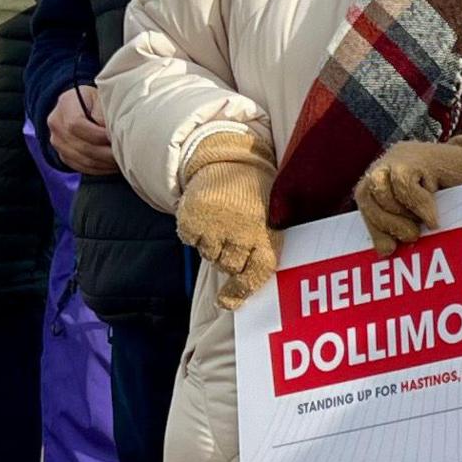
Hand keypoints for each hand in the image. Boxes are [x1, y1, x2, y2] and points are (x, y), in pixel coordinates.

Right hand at [46, 85, 115, 175]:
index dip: (97, 134)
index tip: (115, 138)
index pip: (76, 125)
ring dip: (105, 163)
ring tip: (121, 161)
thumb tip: (113, 133)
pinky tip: (112, 165)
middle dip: (105, 152)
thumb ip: (105, 114)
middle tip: (124, 153)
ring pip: (83, 160)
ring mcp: (57, 142)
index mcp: (66, 104)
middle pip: (81, 146)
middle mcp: (56, 124)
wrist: (82, 106)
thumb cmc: (97, 101)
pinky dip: (99, 169)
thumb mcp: (102, 98)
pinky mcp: (63, 155)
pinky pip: (82, 167)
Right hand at [173, 136, 277, 308]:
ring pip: (209, 256)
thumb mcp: (270, 219)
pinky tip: (207, 216)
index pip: (258, 272)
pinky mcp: (192, 218)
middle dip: (230, 259)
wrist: (229, 159)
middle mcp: (242, 230)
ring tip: (222, 221)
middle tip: (233, 236)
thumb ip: (260, 254)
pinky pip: (190, 241)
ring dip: (213, 245)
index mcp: (267, 231)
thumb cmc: (255, 197)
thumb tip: (229, 302)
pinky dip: (195, 233)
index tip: (227, 301)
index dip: (243, 290)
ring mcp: (216, 225)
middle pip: (230, 267)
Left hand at [352, 121, 461, 253]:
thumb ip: (403, 223)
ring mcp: (401, 156)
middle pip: (366, 194)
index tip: (387, 250)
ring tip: (422, 227)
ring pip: (381, 189)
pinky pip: (404, 183)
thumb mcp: (422, 212)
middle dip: (384, 222)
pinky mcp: (418, 156)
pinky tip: (433, 219)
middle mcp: (387, 162)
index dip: (374, 227)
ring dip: (399, 215)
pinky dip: (418, 206)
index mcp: (384, 175)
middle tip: (411, 237)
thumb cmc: (454, 194)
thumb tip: (385, 250)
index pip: (365, 199)